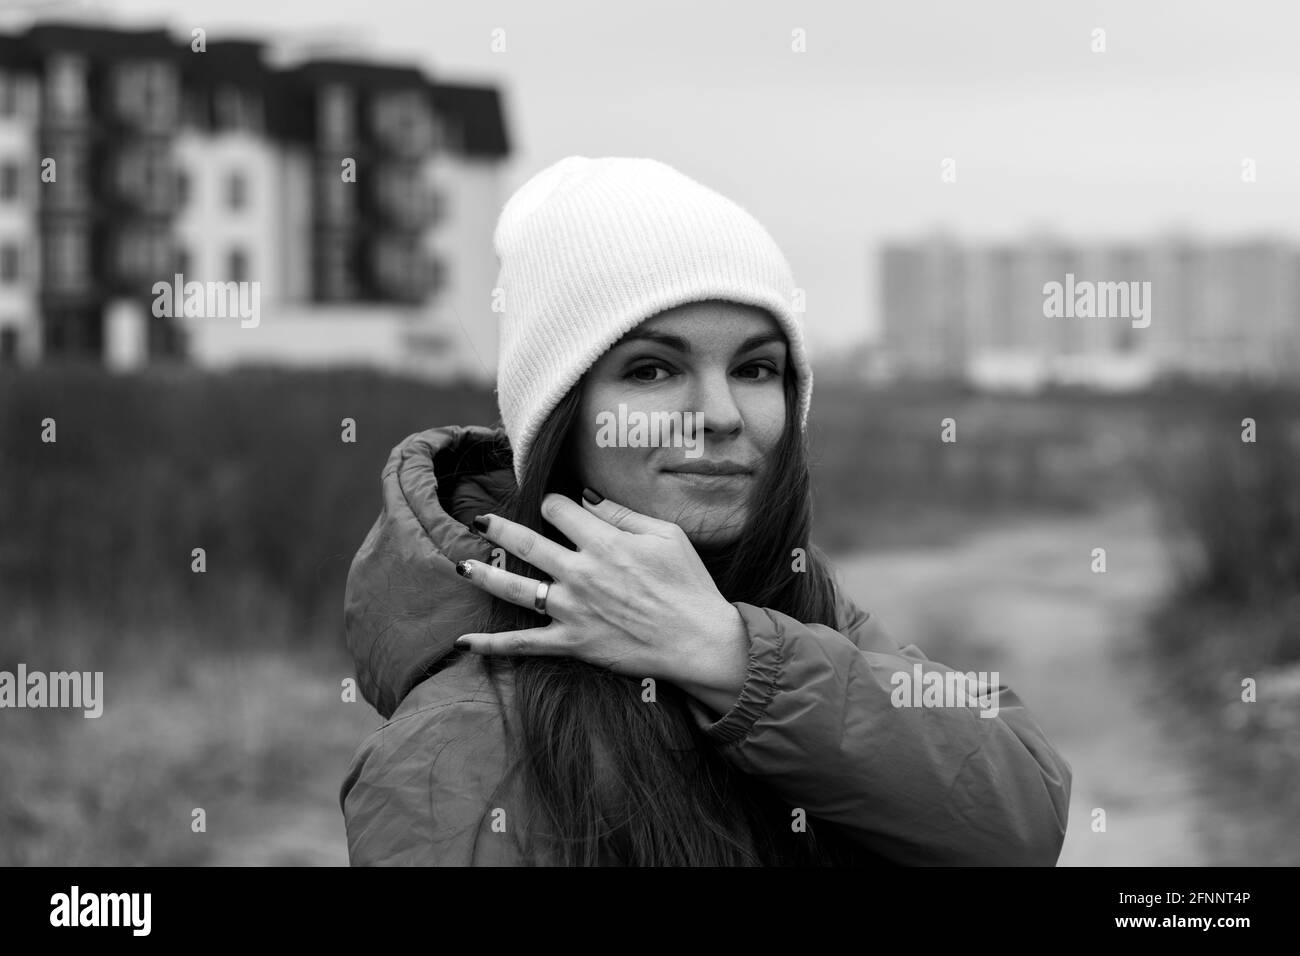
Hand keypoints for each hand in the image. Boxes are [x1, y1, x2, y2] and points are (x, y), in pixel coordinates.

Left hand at [453, 490, 749, 713]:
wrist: (699, 641)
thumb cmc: (689, 585)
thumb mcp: (666, 535)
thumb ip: (622, 514)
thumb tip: (587, 499)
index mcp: (604, 541)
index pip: (558, 509)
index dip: (552, 503)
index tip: (554, 507)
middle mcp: (581, 572)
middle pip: (526, 541)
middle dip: (498, 528)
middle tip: (478, 520)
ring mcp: (573, 609)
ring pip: (516, 588)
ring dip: (485, 575)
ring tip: (461, 566)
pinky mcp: (573, 642)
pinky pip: (524, 644)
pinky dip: (492, 645)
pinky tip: (464, 641)